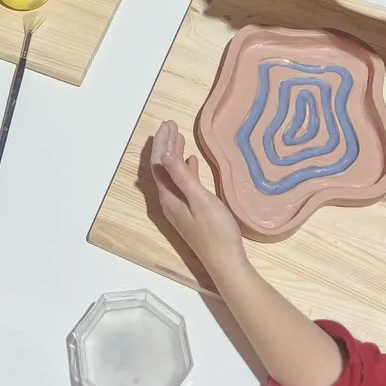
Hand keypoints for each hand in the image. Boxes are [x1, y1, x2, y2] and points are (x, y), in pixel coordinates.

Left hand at [150, 120, 244, 274]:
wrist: (226, 261)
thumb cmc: (216, 231)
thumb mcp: (200, 200)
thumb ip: (182, 177)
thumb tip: (165, 154)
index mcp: (168, 197)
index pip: (159, 164)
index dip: (162, 143)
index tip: (168, 124)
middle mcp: (169, 201)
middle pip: (163, 167)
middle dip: (166, 145)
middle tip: (172, 124)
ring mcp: (179, 207)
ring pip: (172, 174)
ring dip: (174, 155)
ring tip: (180, 137)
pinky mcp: (190, 211)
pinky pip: (182, 183)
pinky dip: (184, 169)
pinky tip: (191, 161)